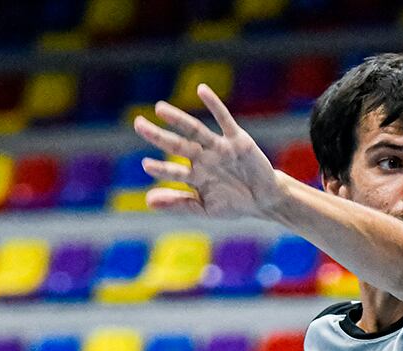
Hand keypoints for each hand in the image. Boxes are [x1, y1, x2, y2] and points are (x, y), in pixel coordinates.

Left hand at [132, 84, 284, 217]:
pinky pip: (224, 120)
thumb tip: (148, 201)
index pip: (173, 171)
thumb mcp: (205, 209)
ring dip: (179, 119)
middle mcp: (203, 158)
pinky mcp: (237, 140)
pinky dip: (214, 104)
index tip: (146, 165)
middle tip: (138, 124)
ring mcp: (219, 148)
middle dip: (158, 136)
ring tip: (160, 109)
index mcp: (195, 175)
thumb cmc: (234, 203)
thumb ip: (178, 203)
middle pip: (177, 145)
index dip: (161, 168)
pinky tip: (202, 90)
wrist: (265, 200)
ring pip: (196, 131)